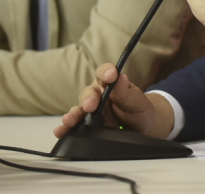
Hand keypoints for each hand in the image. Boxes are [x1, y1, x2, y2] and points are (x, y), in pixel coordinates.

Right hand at [53, 63, 174, 139]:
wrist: (143, 130)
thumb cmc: (140, 111)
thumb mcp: (139, 103)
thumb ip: (128, 93)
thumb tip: (121, 77)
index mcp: (111, 84)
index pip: (105, 74)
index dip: (106, 72)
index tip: (110, 76)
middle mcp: (98, 96)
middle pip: (88, 93)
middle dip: (88, 98)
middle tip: (90, 106)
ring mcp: (91, 112)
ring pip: (78, 110)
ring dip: (72, 115)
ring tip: (68, 121)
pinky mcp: (86, 127)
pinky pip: (75, 127)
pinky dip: (66, 130)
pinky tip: (61, 132)